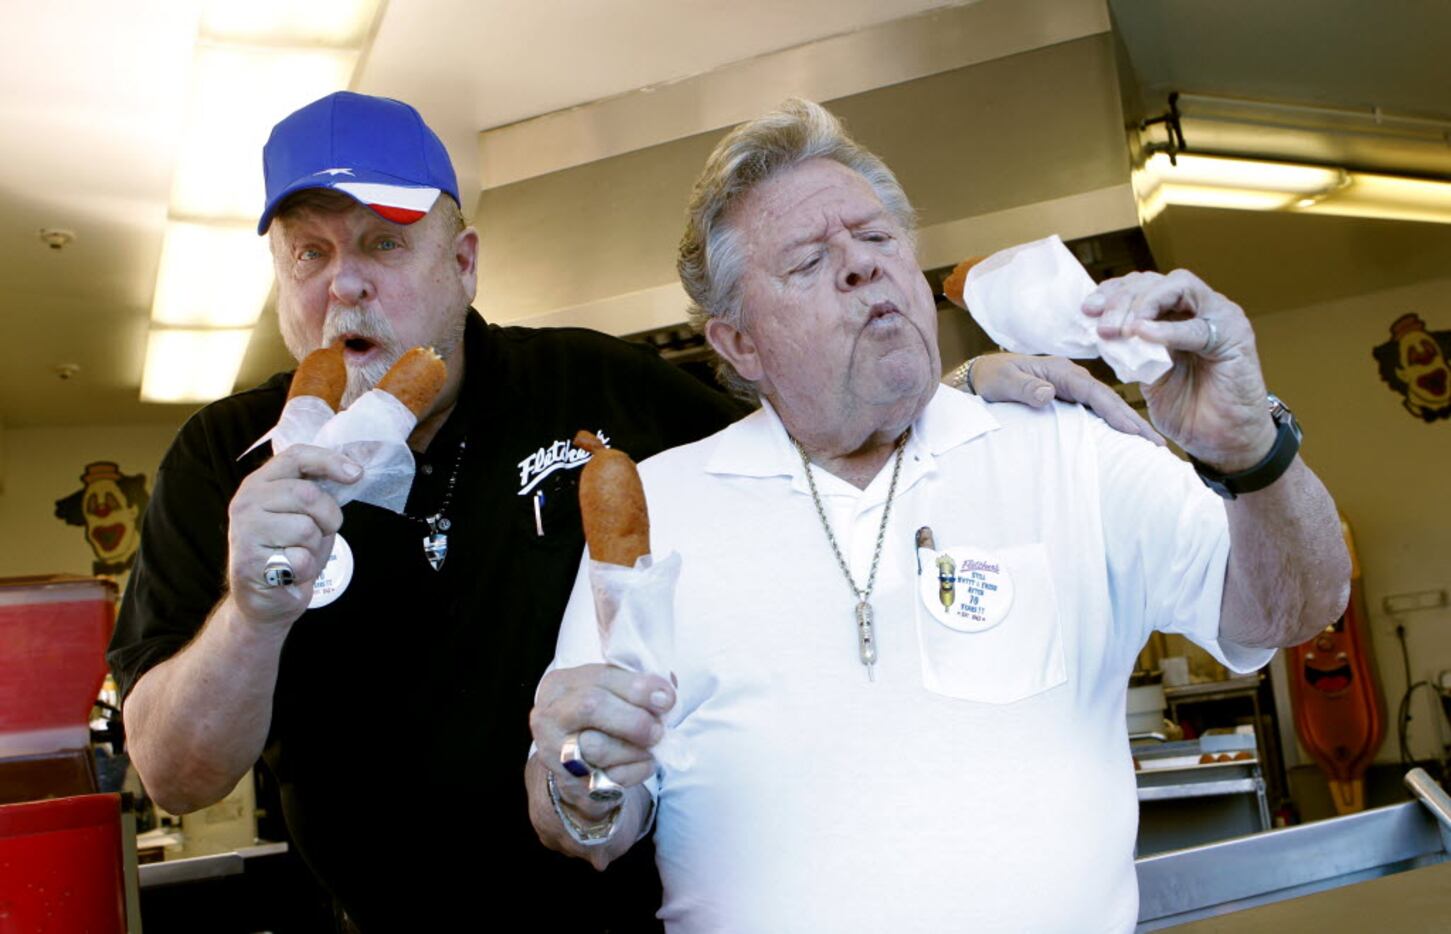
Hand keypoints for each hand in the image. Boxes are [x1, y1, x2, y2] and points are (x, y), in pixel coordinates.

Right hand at [227, 444, 359, 626]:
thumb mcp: (308, 515)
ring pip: (306, 528)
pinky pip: (300, 559)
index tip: (357, 474)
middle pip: (308, 495)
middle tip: (320, 533)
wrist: (266, 599)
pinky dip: (306, 569)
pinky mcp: (249, 561)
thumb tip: (356, 467)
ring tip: (299, 554)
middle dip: (328, 518)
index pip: (296, 457)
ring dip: (314, 547)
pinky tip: (290, 572)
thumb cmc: (290, 552)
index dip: (330, 461)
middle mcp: (247, 502)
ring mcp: (244, 531)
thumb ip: (321, 491)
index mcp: (260, 483)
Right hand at [530, 664, 673, 822]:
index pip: (601, 677)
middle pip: (591, 707)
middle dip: (634, 719)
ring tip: (651, 748)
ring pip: (597, 748)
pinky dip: (635, 771)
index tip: (667, 699)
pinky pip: (607, 778)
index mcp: (561, 684)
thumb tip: (666, 691)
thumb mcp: (613, 692)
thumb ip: (637, 686)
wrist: (577, 766)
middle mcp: (550, 715)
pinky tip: (643, 764)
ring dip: (636, 749)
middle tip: (658, 730)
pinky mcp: (567, 783)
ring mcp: (553, 751)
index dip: (639, 688)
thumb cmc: (601, 719)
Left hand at [966, 353, 1160, 444]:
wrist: (982, 376)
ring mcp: (1072, 388)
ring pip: (1107, 406)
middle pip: (1109, 399)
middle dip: (1134, 421)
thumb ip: (1024, 387)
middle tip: (1158, 444)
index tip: (1133, 431)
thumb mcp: (1003, 381)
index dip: (1115, 412)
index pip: (1094, 393)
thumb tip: (1048, 393)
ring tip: (1153, 445)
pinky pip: (1097, 411)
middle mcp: (1072, 377)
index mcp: (1061, 371)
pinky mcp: (1069, 398)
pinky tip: (1128, 438)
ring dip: (1130, 424)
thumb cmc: (992, 377)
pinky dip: (1115, 423)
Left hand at [1084, 269, 1275, 469]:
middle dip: (1122, 299)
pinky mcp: (1235, 337)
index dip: (1112, 292)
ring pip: (1177, 287)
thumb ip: (1129, 352)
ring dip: (1143, 304)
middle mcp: (1199, 309)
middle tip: (1103, 327)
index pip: (1141, 286)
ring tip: (1122, 329)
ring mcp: (1219, 318)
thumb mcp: (1147, 376)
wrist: (1224, 442)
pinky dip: (1167, 329)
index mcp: (1176, 315)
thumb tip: (1099, 334)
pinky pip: (1197, 326)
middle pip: (1154, 281)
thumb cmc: (1188, 410)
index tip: (1086, 311)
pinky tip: (1142, 335)